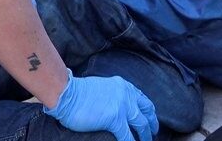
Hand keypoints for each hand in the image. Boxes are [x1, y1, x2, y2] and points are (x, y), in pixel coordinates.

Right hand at [44, 70, 158, 140]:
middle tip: (154, 132)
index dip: (148, 110)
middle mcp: (126, 94)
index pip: (142, 98)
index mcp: (123, 86)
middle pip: (147, 111)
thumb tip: (115, 108)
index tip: (150, 117)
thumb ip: (112, 95)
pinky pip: (127, 135)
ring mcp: (122, 106)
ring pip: (141, 124)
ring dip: (145, 135)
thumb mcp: (102, 87)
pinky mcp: (114, 119)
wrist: (67, 94)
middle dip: (152, 123)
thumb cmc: (77, 92)